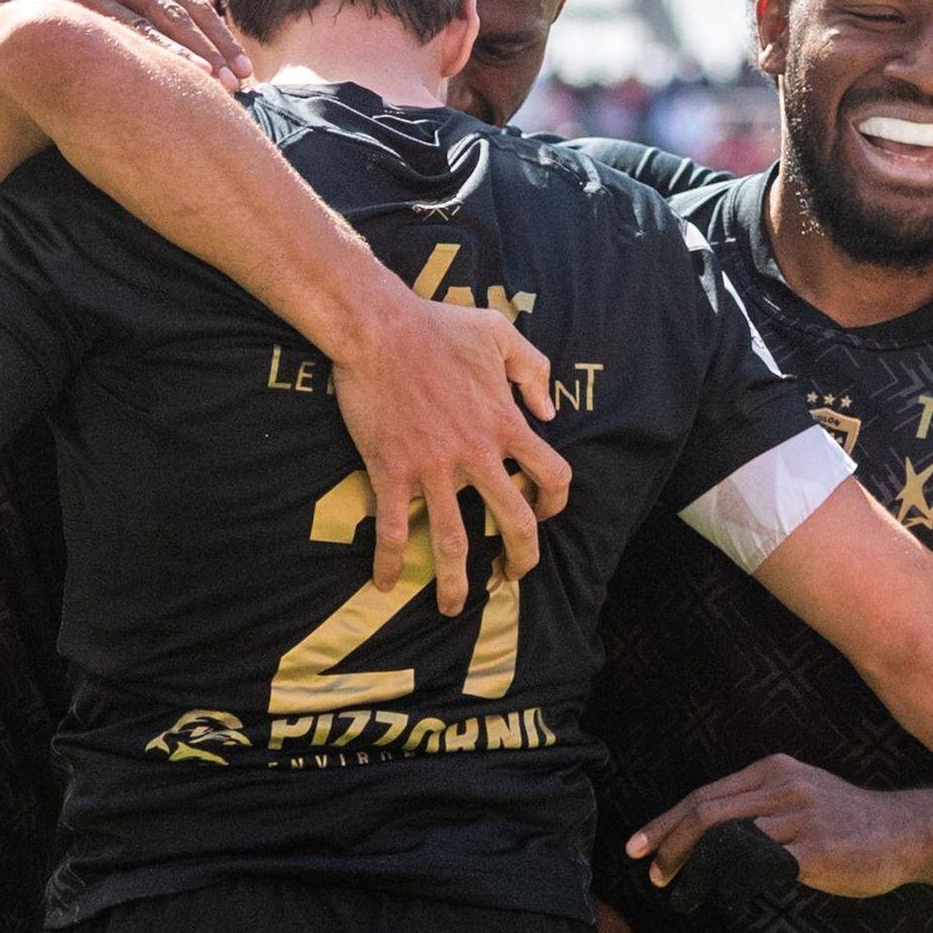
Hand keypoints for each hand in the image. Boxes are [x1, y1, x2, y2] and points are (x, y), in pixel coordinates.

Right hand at [0, 0, 251, 86]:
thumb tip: (209, 6)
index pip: (194, 6)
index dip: (223, 38)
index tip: (247, 69)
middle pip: (183, 13)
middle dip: (216, 49)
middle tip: (242, 82)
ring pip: (155, 19)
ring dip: (188, 53)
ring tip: (215, 83)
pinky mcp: (73, 0)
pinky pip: (115, 29)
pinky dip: (143, 50)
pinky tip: (160, 71)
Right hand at [328, 289, 568, 613]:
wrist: (377, 327)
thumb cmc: (437, 325)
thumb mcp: (499, 332)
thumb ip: (533, 368)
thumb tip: (549, 410)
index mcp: (504, 422)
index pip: (552, 474)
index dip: (555, 501)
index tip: (544, 512)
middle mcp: (476, 453)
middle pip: (515, 521)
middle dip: (521, 557)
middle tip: (512, 574)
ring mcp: (433, 467)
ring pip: (453, 540)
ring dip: (454, 582)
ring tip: (451, 607)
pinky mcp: (392, 470)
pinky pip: (394, 527)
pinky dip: (390, 561)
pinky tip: (385, 583)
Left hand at [627, 756, 932, 899]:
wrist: (906, 832)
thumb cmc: (848, 823)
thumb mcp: (798, 799)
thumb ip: (756, 810)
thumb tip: (704, 839)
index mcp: (772, 771)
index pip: (704, 795)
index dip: (665, 823)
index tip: (638, 847)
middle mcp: (782, 786)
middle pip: (706, 812)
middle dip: (669, 844)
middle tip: (654, 873)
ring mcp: (800, 816)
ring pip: (726, 837)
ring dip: (694, 867)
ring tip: (679, 890)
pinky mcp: (817, 848)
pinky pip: (760, 863)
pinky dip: (730, 880)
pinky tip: (720, 896)